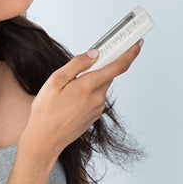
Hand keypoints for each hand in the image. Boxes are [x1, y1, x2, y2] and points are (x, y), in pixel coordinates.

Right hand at [23, 40, 142, 157]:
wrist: (44, 140)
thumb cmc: (46, 111)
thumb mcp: (55, 81)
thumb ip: (77, 64)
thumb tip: (94, 53)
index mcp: (89, 86)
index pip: (118, 66)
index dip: (131, 53)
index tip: (138, 43)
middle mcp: (98, 98)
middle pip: (107, 74)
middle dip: (100, 66)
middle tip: (86, 63)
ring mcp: (98, 108)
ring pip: (100, 86)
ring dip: (91, 81)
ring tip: (69, 88)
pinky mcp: (95, 116)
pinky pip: (96, 97)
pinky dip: (88, 92)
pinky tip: (71, 99)